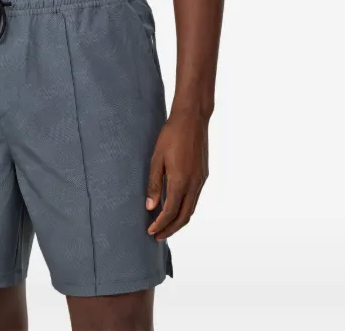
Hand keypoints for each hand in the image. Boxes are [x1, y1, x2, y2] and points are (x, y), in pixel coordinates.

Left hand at [145, 110, 208, 240]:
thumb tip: (150, 206)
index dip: (160, 224)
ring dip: (179, 220)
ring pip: (191, 209)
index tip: (150, 231)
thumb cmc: (171, 135)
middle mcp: (194, 184)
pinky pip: (195, 198)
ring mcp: (201, 180)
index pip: (170, 212)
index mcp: (180, 182)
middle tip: (158, 236)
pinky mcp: (203, 174)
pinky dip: (185, 208)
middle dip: (171, 229)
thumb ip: (154, 183)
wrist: (192, 119)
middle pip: (184, 216)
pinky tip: (176, 206)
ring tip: (166, 225)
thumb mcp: (157, 159)